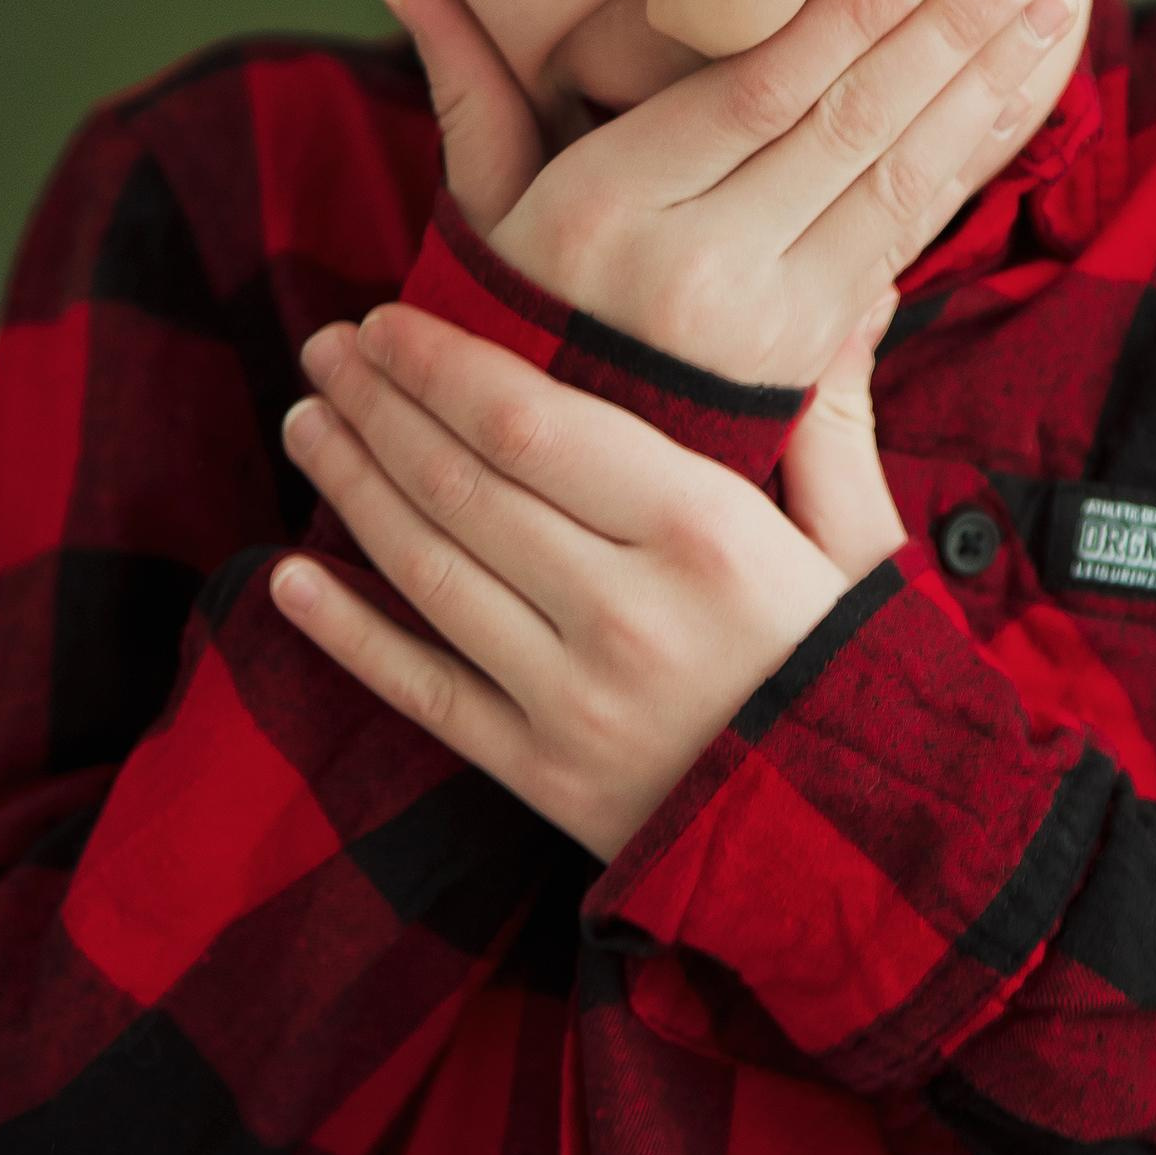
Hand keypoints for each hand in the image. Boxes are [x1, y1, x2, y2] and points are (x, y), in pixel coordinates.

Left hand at [270, 295, 910, 860]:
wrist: (865, 859)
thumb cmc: (865, 677)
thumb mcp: (868, 546)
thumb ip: (832, 421)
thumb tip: (859, 295)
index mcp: (708, 533)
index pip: (532, 424)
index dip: (443, 365)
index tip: (386, 322)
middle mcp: (628, 611)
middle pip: (463, 485)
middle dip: (378, 407)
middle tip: (323, 350)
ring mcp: (575, 701)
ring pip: (431, 571)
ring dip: (352, 489)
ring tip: (307, 424)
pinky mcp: (544, 777)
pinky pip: (423, 692)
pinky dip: (347, 634)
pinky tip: (287, 578)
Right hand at [381, 0, 1079, 388]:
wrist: (546, 482)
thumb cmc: (513, 313)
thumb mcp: (481, 206)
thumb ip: (469, 88)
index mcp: (609, 212)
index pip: (753, 95)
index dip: (845, 18)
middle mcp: (695, 266)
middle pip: (842, 128)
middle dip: (938, 33)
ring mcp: (766, 320)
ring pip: (892, 181)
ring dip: (978, 88)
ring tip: (1044, 3)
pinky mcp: (813, 353)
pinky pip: (905, 236)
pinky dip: (968, 160)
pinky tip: (1014, 94)